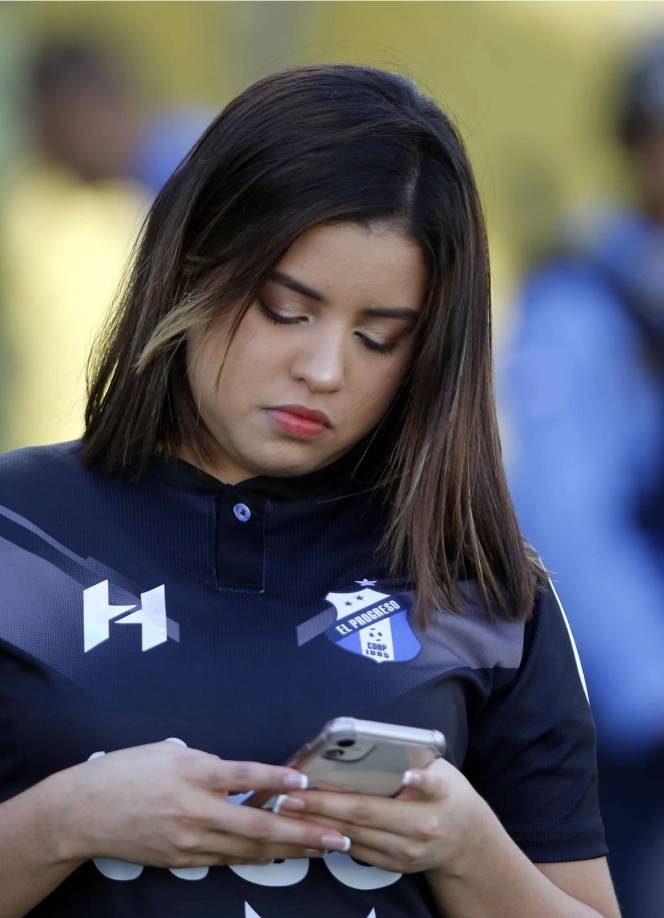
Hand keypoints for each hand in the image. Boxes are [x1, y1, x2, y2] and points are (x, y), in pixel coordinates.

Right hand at [49, 741, 350, 868]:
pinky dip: (256, 856)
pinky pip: (228, 859)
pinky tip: (279, 854)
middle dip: (302, 832)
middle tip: (337, 836)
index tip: (308, 782)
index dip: (278, 778)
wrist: (83, 812)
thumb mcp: (169, 752)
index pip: (245, 775)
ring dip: (288, 849)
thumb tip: (236, 775)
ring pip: (249, 848)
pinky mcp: (183, 860)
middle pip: (258, 823)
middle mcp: (196, 809)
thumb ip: (207, 763)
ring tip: (321, 847)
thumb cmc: (125, 771)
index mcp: (193, 773)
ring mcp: (190, 840)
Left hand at [273, 757, 488, 875]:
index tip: (402, 775)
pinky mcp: (396, 865)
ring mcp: (408, 851)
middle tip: (293, 793)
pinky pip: (357, 851)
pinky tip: (307, 825)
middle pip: (368, 813)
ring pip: (356, 835)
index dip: (416, 780)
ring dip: (319, 822)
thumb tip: (382, 746)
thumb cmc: (448, 793)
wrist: (466, 841)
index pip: (426, 785)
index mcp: (438, 795)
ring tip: (289, 808)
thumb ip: (420, 762)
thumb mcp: (443, 770)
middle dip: (326, 804)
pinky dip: (331, 837)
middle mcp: (422, 826)